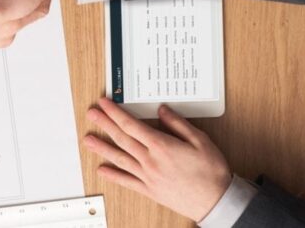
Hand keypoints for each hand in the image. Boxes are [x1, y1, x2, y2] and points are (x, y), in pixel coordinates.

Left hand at [84, 98, 230, 222]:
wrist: (217, 201)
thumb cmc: (211, 172)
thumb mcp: (200, 140)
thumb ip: (178, 124)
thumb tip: (161, 110)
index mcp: (162, 146)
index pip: (131, 125)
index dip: (115, 113)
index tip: (105, 103)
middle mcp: (151, 161)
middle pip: (122, 139)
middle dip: (105, 124)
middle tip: (92, 114)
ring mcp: (148, 177)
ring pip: (120, 159)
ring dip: (102, 148)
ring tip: (88, 139)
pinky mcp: (150, 190)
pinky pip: (127, 182)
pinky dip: (113, 175)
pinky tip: (102, 170)